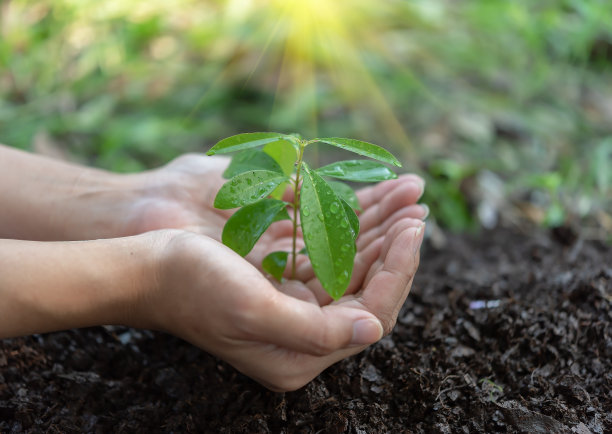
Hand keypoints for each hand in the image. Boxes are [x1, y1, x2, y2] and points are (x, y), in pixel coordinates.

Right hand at [127, 160, 426, 390]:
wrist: (148, 268)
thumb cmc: (192, 288)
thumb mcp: (252, 311)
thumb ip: (316, 330)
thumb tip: (374, 329)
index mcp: (300, 354)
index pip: (370, 314)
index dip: (396, 271)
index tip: (413, 228)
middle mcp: (304, 336)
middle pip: (368, 291)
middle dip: (395, 249)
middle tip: (418, 211)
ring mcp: (296, 307)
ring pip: (354, 270)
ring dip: (380, 235)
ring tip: (408, 201)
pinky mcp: (285, 283)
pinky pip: (332, 257)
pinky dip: (352, 230)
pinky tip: (371, 207)